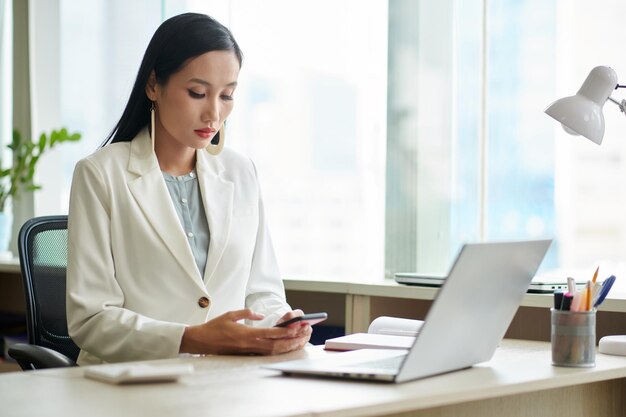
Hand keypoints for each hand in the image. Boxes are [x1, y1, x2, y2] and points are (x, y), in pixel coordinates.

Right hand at [179, 309, 310, 355]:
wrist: (201, 341)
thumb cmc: (214, 327)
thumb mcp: (231, 314)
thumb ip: (247, 312)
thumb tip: (260, 315)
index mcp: (246, 333)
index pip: (270, 333)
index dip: (285, 332)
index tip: (296, 328)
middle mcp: (249, 344)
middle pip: (275, 345)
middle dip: (291, 341)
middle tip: (304, 336)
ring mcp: (247, 351)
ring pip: (272, 351)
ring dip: (286, 347)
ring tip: (299, 342)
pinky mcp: (245, 354)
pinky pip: (264, 354)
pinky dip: (276, 351)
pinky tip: (284, 348)